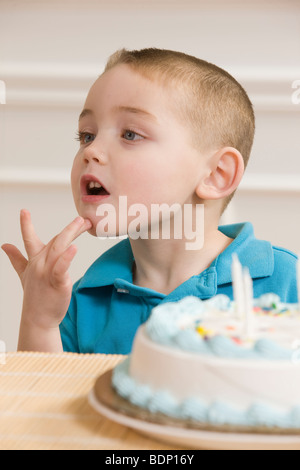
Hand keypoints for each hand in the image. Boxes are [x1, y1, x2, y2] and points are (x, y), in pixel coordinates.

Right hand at [1, 209, 91, 329]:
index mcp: (33, 260)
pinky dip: (67, 257)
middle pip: (54, 241)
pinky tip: (74, 248)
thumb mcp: (24, 274)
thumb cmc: (35, 296)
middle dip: (69, 229)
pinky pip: (61, 267)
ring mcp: (47, 273)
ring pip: (58, 249)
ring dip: (70, 234)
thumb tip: (5, 245)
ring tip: (81, 223)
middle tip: (82, 218)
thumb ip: (16, 258)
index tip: (24, 210)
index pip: (29, 239)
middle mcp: (39, 264)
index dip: (26, 224)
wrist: (38, 319)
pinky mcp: (58, 282)